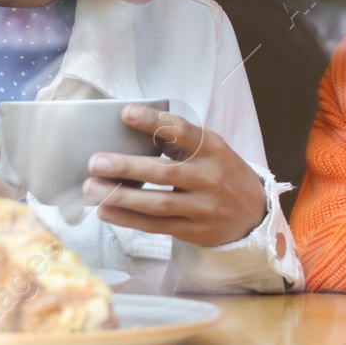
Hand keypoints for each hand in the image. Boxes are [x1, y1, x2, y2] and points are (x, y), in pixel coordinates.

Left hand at [82, 103, 266, 246]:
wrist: (253, 214)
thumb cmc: (223, 173)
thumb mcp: (212, 150)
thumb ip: (181, 142)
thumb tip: (134, 133)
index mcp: (214, 149)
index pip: (183, 132)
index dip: (154, 123)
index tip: (126, 113)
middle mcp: (210, 178)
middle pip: (166, 173)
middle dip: (128, 166)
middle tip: (96, 161)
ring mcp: (204, 208)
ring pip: (159, 204)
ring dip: (122, 196)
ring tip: (92, 188)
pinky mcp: (194, 231)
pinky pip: (157, 226)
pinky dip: (129, 219)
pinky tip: (106, 211)